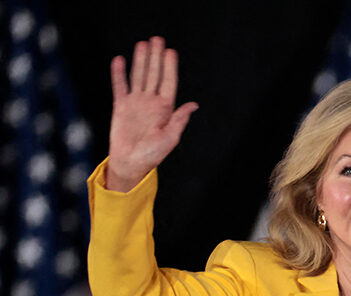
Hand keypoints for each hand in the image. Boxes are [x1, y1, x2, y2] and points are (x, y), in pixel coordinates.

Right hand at [106, 36, 198, 191]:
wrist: (131, 163)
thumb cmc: (153, 154)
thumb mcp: (170, 138)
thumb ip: (179, 120)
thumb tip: (194, 104)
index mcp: (165, 109)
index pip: (168, 83)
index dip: (169, 67)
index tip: (170, 52)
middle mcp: (151, 102)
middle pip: (154, 75)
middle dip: (156, 57)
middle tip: (157, 39)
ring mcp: (136, 103)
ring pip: (138, 76)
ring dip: (140, 60)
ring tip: (142, 44)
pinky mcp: (121, 106)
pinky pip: (120, 86)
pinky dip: (119, 74)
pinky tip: (120, 60)